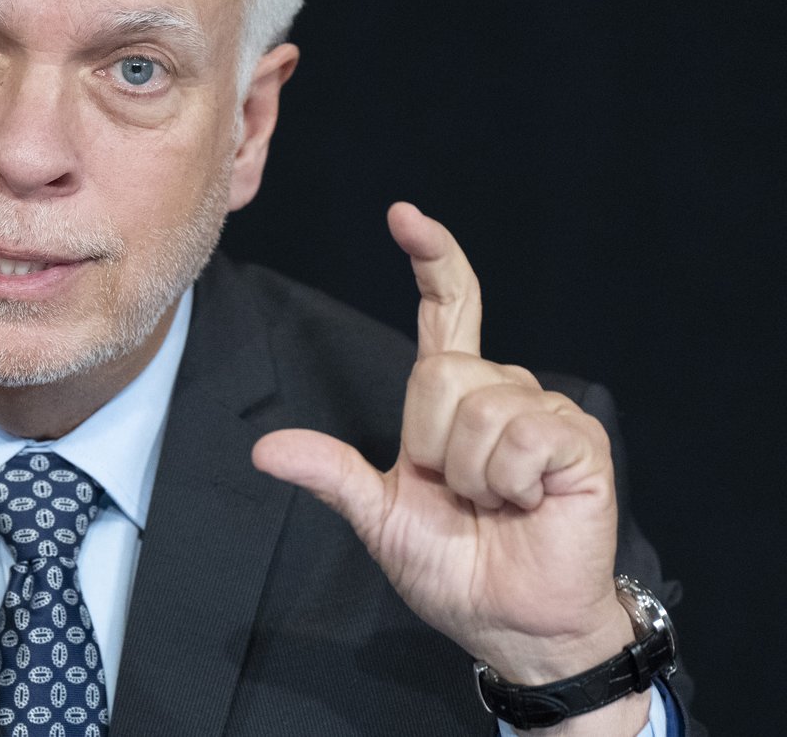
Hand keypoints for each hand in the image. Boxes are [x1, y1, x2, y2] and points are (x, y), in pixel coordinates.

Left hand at [253, 203, 638, 696]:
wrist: (511, 624)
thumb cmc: (455, 568)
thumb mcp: (380, 516)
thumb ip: (331, 473)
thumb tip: (263, 449)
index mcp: (455, 398)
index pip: (448, 311)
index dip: (431, 261)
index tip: (405, 216)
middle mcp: (501, 389)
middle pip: (439, 372)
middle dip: (432, 445)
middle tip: (460, 493)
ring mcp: (544, 409)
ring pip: (476, 407)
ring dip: (471, 473)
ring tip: (496, 503)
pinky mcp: (578, 440)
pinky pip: (520, 436)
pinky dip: (508, 482)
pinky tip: (529, 502)